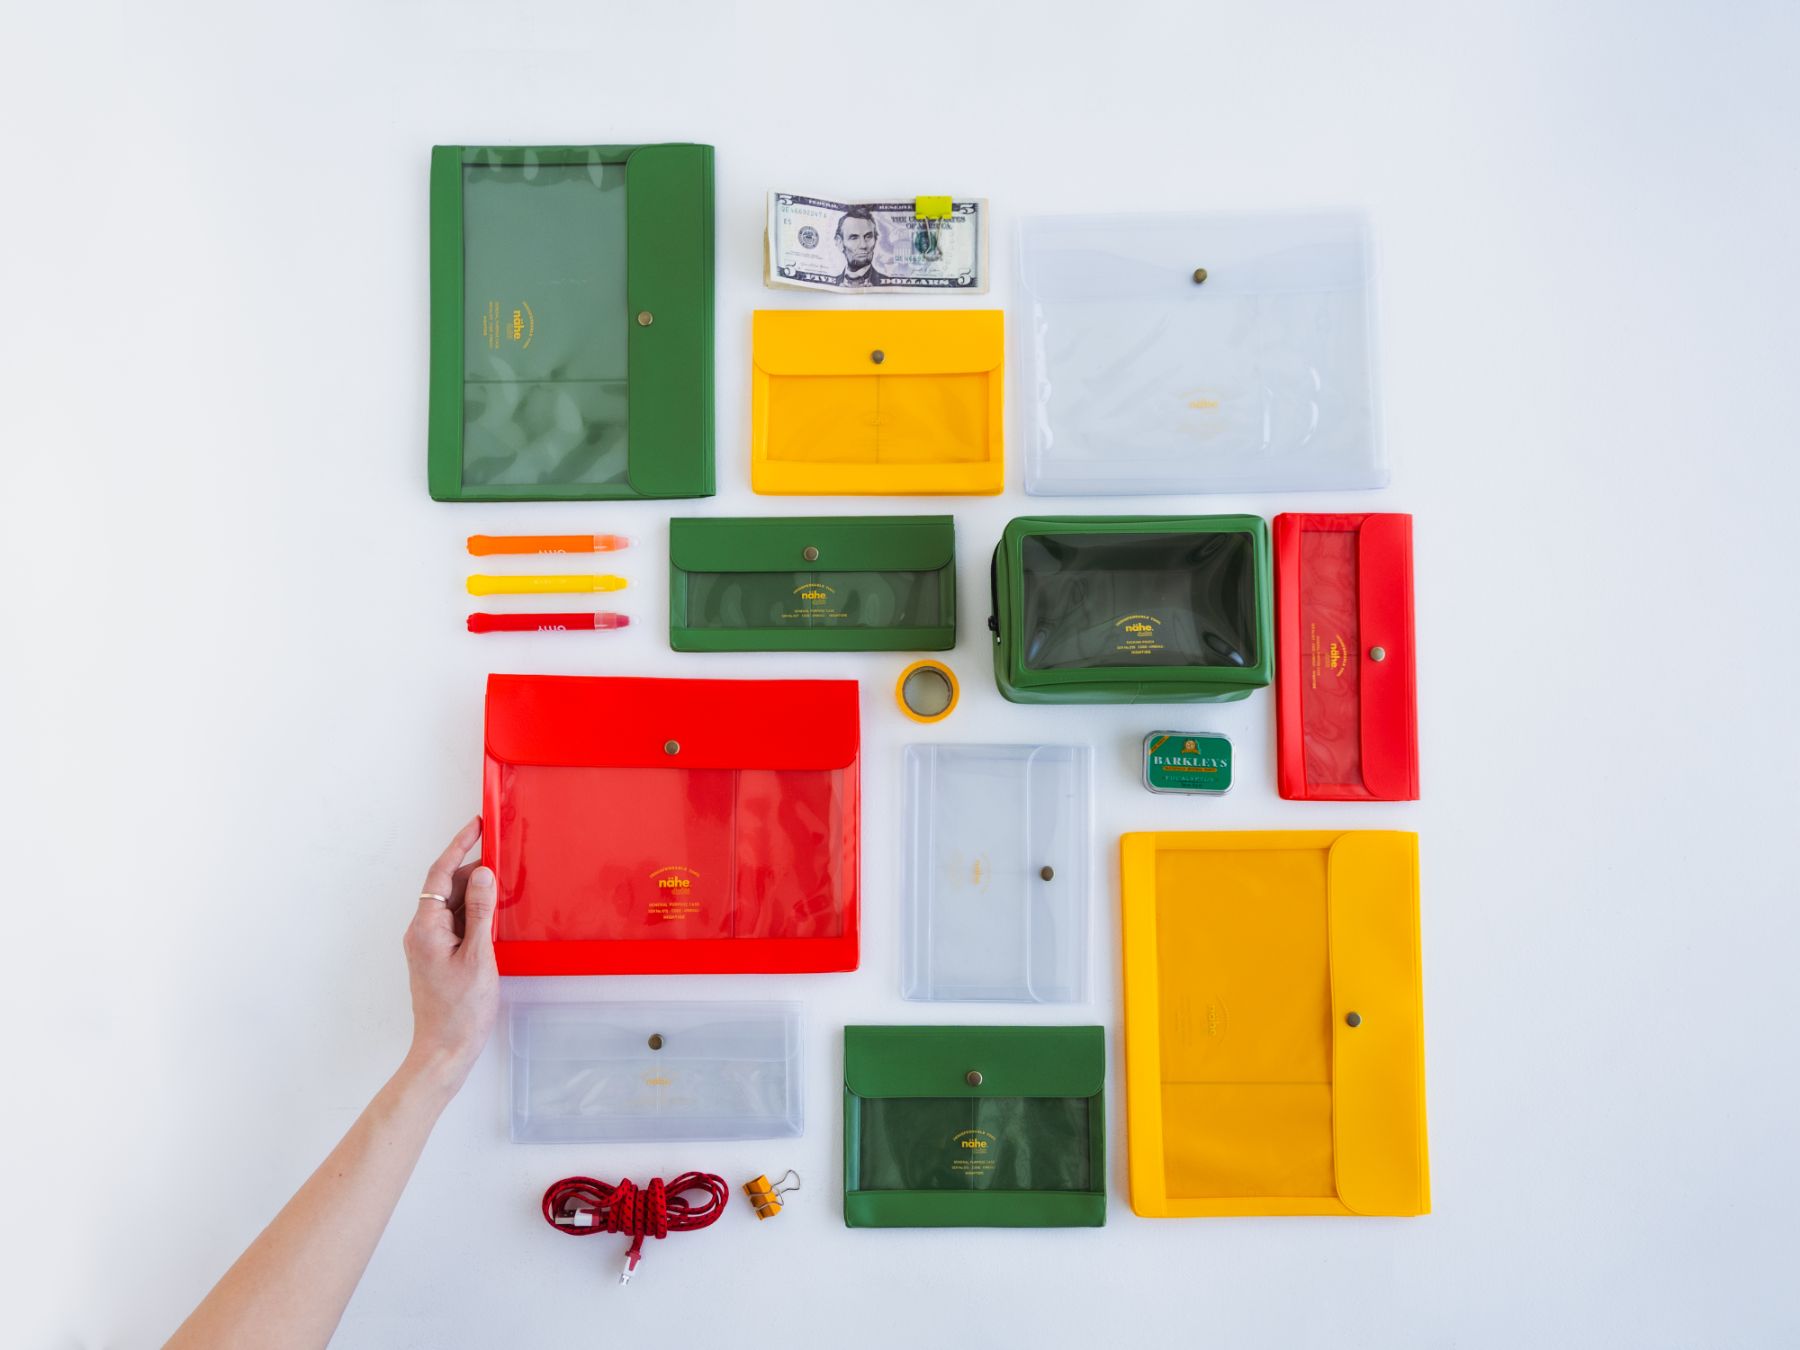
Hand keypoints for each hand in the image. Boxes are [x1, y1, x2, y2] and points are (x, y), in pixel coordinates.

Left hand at [401, 816, 498, 1096]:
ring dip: (474, 893)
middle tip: (502, 859)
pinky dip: (473, 913)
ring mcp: (428, 945)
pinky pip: (455, 923)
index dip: (458, 845)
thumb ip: (480, 911)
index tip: (476, 826)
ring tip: (503, 889)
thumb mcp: (479, 956)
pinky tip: (494, 916)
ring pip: (451, 905)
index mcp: (425, 928)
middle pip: (445, 887)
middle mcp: (421, 933)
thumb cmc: (460, 1011)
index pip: (439, 873)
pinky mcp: (437, 957)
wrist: (445, 1050)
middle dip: (472, 870)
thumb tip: (482, 874)